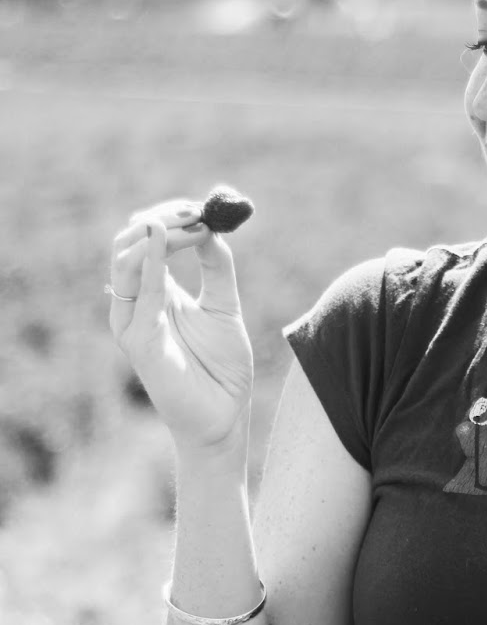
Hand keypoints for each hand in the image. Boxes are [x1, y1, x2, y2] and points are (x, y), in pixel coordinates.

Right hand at [108, 198, 253, 452]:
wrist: (224, 417)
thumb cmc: (222, 369)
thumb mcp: (224, 305)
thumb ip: (216, 266)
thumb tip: (212, 224)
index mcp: (154, 292)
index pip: (146, 239)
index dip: (171, 217)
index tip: (203, 207)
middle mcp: (136, 303)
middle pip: (128, 242)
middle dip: (161, 218)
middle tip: (195, 210)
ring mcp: (132, 322)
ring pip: (123, 260)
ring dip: (155, 234)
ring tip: (188, 223)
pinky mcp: (137, 341)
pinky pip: (137, 294)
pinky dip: (150, 263)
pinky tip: (164, 238)